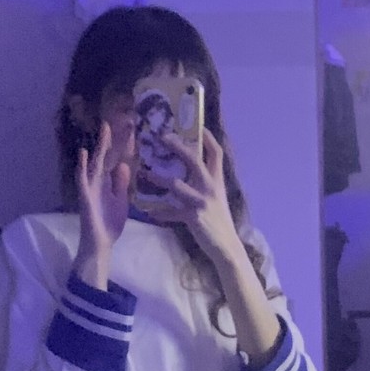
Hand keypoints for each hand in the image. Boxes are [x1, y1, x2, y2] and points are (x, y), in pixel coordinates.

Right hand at [75, 124, 131, 286]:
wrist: (102, 243)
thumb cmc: (110, 224)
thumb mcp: (121, 201)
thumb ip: (121, 184)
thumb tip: (122, 165)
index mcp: (107, 183)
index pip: (114, 160)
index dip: (120, 147)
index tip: (129, 131)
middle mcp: (98, 182)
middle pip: (104, 157)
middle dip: (109, 141)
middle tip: (114, 122)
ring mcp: (90, 187)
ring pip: (95, 163)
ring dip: (99, 147)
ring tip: (104, 130)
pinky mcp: (85, 195)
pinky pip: (82, 178)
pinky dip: (82, 166)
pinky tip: (84, 153)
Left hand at [159, 129, 243, 265]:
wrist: (225, 245)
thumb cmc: (218, 219)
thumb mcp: (216, 196)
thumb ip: (205, 182)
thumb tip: (191, 169)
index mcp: (217, 180)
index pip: (216, 153)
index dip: (208, 137)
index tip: (197, 125)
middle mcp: (210, 187)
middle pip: (194, 160)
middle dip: (177, 146)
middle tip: (162, 137)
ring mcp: (201, 201)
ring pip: (176, 184)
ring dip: (157, 179)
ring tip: (143, 174)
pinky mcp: (193, 217)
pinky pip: (171, 212)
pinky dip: (160, 212)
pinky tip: (149, 212)